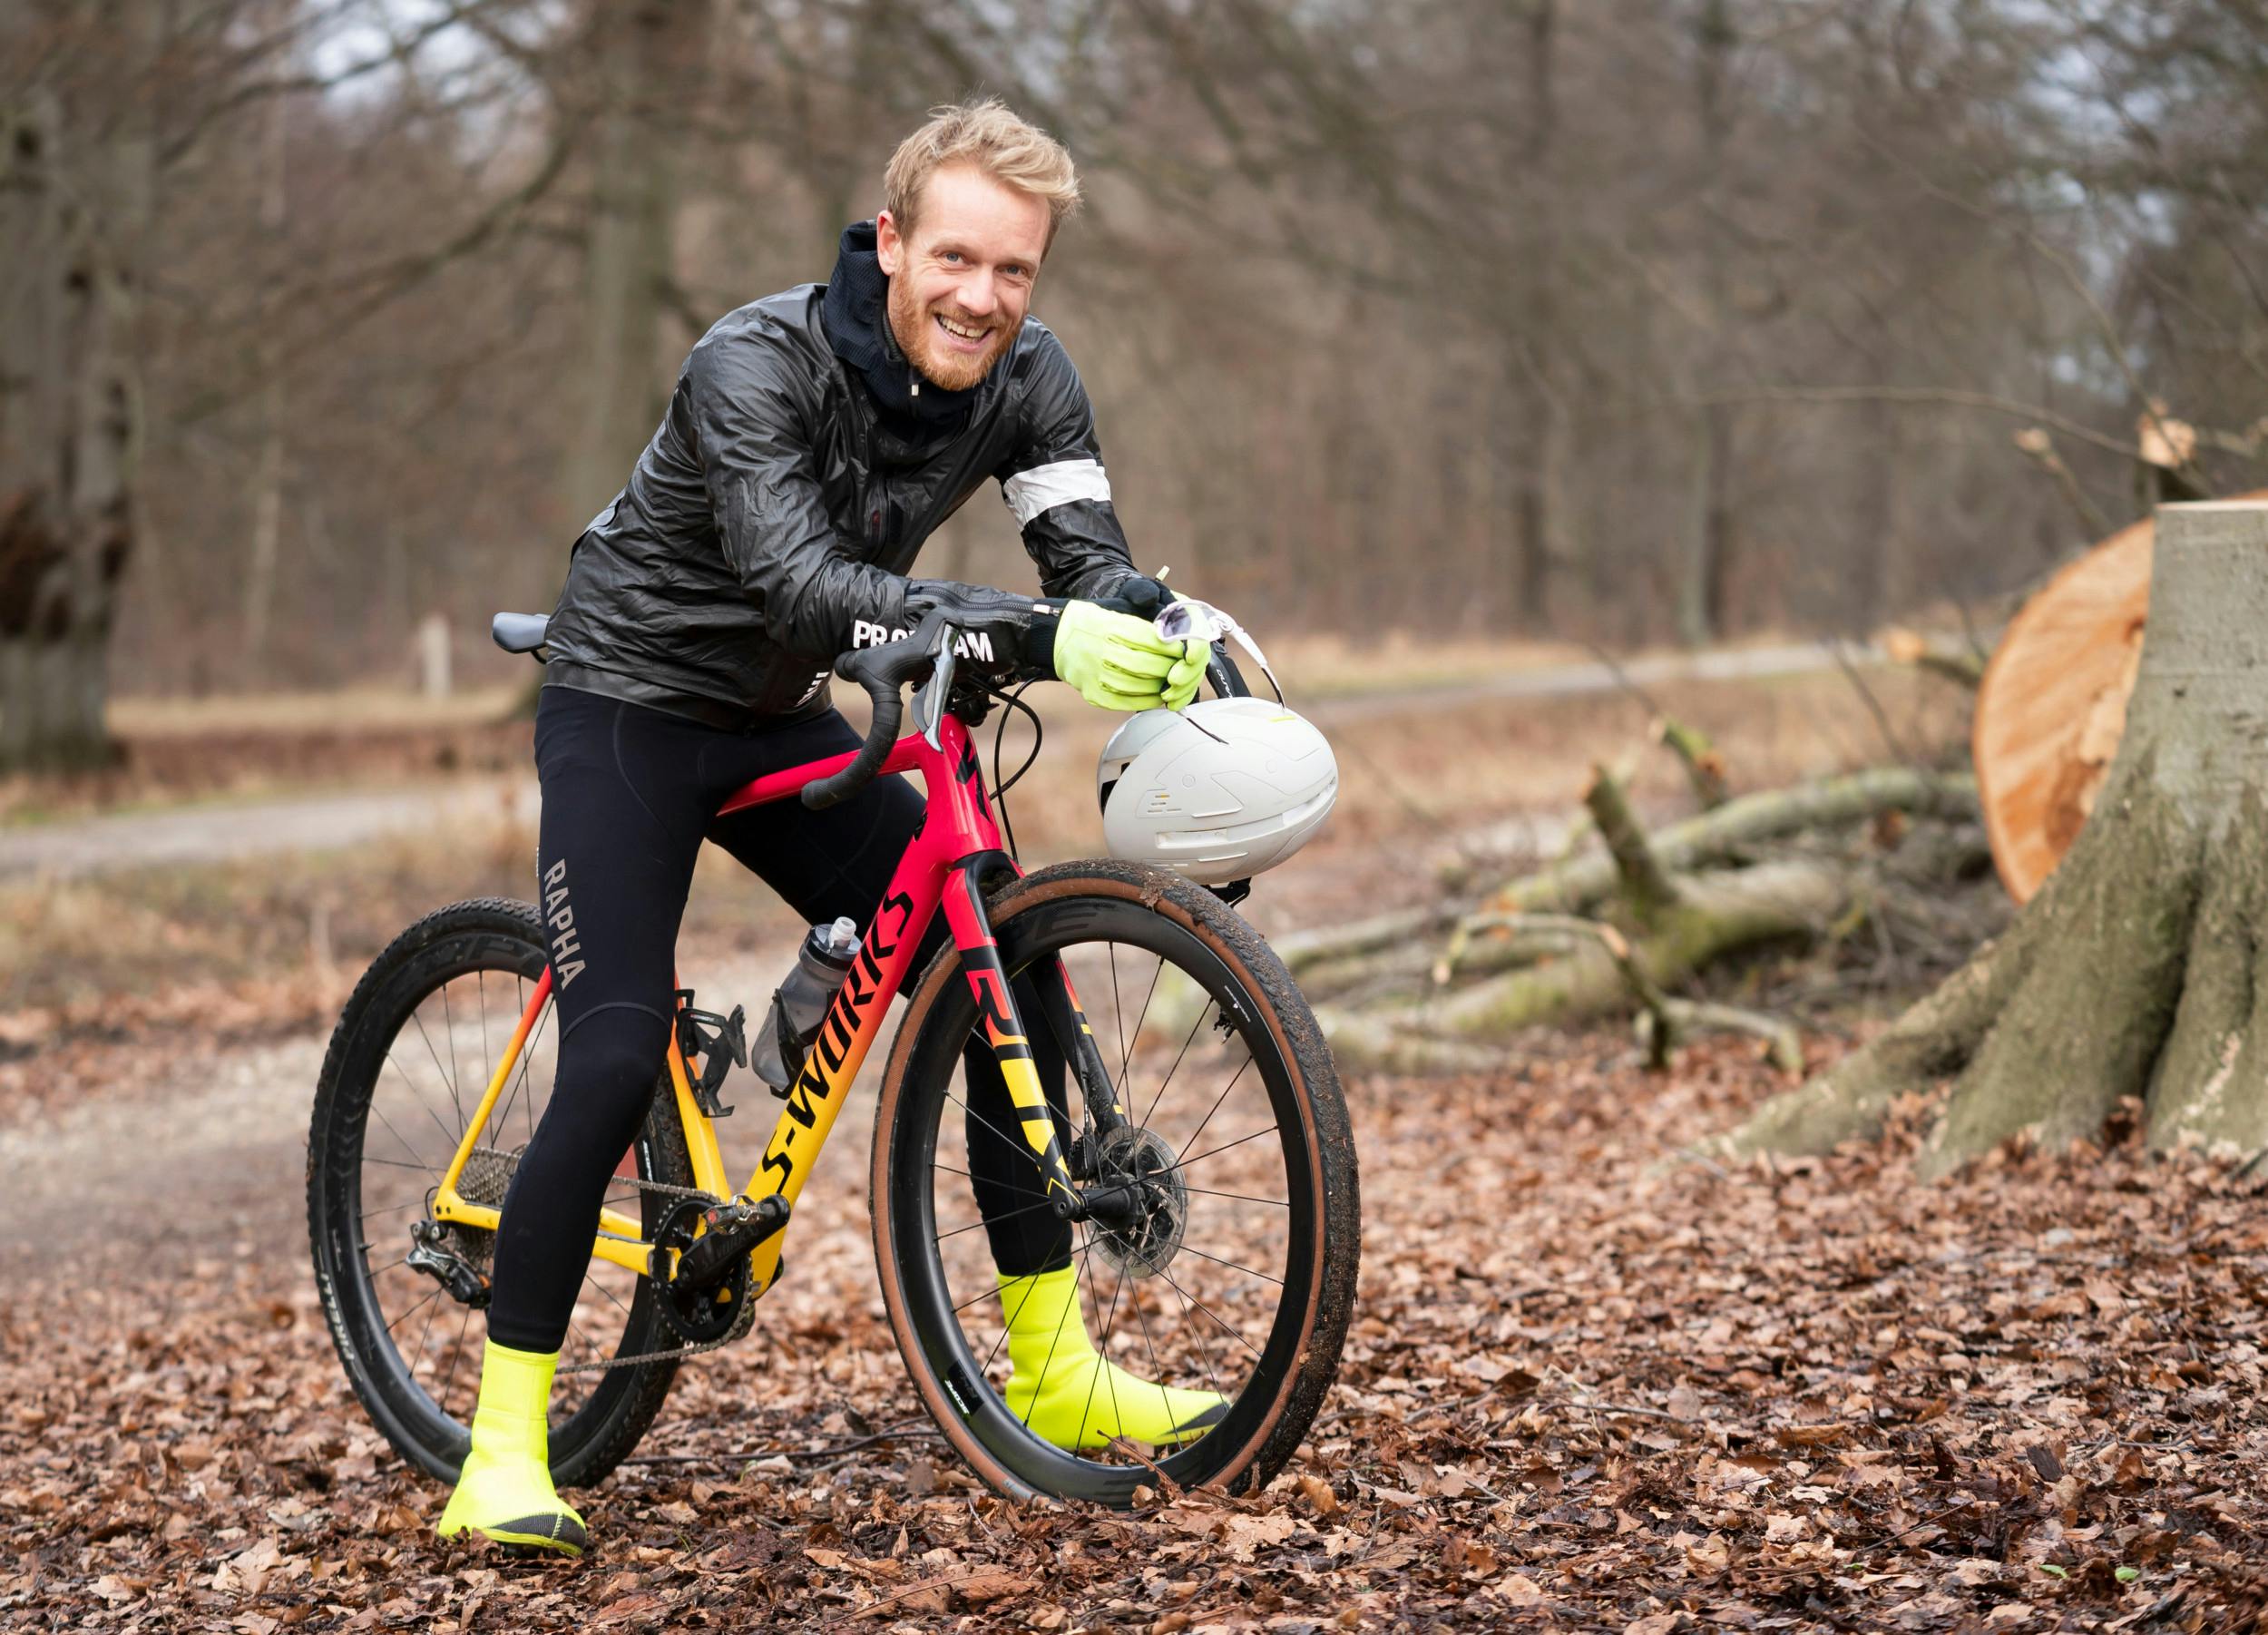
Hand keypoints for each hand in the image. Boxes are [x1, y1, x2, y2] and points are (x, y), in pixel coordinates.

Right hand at [1049, 600, 1203, 711]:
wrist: (1057, 639)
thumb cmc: (1092, 623)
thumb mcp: (1117, 611)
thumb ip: (1143, 624)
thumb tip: (1175, 638)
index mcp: (1111, 628)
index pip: (1152, 641)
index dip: (1172, 648)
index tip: (1183, 650)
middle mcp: (1103, 652)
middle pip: (1148, 666)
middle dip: (1170, 668)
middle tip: (1181, 668)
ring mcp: (1098, 676)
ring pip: (1141, 687)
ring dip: (1162, 686)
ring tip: (1171, 681)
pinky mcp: (1095, 695)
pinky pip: (1129, 702)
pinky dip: (1147, 701)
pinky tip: (1156, 694)